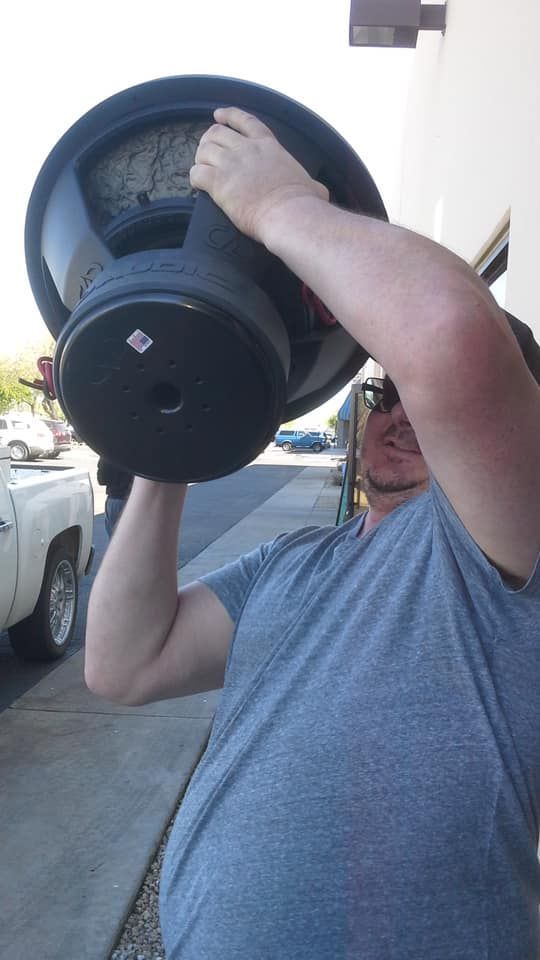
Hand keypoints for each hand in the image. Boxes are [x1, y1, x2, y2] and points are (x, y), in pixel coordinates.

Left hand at [190, 107, 328, 244]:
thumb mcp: (312, 185)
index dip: (228, 115)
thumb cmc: (303, 203)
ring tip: (201, 169)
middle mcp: (246, 149)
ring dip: (200, 159)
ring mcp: (231, 164)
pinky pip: (196, 173)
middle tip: (206, 153)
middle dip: (208, 141)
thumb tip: (318, 191)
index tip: (218, 115)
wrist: (289, 214)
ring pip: (203, 151)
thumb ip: (310, 183)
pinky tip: (198, 186)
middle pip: (216, 133)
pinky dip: (194, 178)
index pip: (244, 121)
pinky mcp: (219, 183)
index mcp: (268, 146)